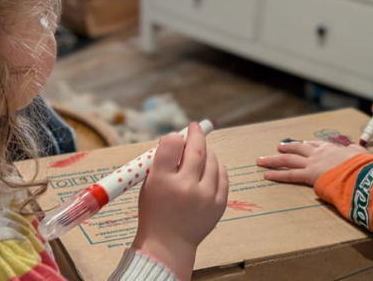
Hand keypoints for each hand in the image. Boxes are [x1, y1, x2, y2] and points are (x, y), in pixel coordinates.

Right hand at [133, 122, 228, 279]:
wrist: (168, 243)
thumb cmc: (155, 211)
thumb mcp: (150, 183)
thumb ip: (163, 160)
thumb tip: (179, 138)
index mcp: (162, 181)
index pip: (172, 146)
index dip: (179, 135)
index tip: (183, 131)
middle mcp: (185, 187)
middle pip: (196, 150)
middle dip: (197, 136)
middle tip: (195, 129)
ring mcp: (205, 197)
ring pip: (212, 161)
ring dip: (207, 152)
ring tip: (200, 151)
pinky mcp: (219, 204)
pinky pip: (222, 175)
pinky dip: (217, 167)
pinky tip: (211, 166)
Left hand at [256, 141, 366, 186]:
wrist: (360, 173)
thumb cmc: (364, 166)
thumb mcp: (363, 155)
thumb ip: (357, 151)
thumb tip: (356, 147)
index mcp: (333, 148)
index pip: (317, 145)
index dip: (307, 145)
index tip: (302, 144)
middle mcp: (320, 153)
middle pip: (299, 148)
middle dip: (287, 147)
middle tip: (278, 147)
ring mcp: (312, 163)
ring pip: (289, 159)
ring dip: (274, 159)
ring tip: (262, 160)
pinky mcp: (309, 175)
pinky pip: (290, 174)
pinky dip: (277, 174)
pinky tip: (266, 174)